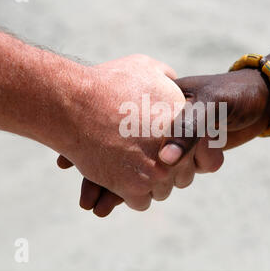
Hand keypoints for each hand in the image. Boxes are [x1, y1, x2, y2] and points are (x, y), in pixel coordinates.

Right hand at [54, 54, 223, 213]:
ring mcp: (156, 172)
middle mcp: (176, 149)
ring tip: (129, 169)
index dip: (182, 152)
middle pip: (182, 175)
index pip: (198, 149)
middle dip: (166, 171)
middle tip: (145, 162)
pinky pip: (141, 202)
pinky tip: (119, 181)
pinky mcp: (134, 189)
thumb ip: (166, 78)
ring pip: (161, 191)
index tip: (163, 150)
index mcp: (184, 121)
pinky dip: (129, 196)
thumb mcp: (144, 68)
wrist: (72, 105)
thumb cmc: (106, 84)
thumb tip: (173, 83)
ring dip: (147, 185)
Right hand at [158, 68, 269, 164]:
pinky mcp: (189, 151)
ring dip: (194, 161)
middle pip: (154, 154)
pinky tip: (216, 148)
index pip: (141, 130)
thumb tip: (165, 159)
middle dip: (182, 154)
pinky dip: (204, 164)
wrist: (262, 100)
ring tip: (213, 137)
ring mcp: (175, 137)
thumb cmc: (235, 92)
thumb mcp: (211, 104)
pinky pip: (186, 170)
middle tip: (207, 134)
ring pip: (171, 166)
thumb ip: (188, 128)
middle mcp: (161, 120)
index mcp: (157, 99)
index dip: (156, 142)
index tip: (190, 136)